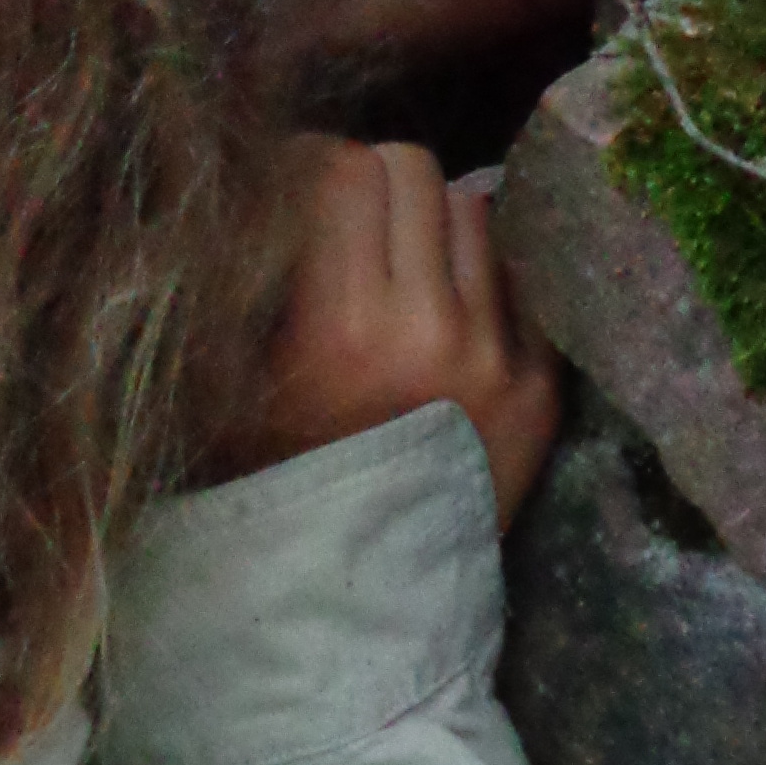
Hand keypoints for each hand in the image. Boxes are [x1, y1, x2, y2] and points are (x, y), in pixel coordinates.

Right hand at [229, 138, 559, 529]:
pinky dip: (478, 280)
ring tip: (398, 267)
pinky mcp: (544, 388)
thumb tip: (262, 172)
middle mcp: (433, 330)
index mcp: (343, 326)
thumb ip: (245, 276)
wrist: (354, 600)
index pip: (344, 169)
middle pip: (415, 172)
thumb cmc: (265, 484)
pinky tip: (444, 313)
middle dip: (371, 182)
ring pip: (475, 211)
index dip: (309, 164)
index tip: (291, 188)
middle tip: (344, 220)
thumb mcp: (222, 380)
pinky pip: (519, 280)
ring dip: (430, 223)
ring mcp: (500, 358)